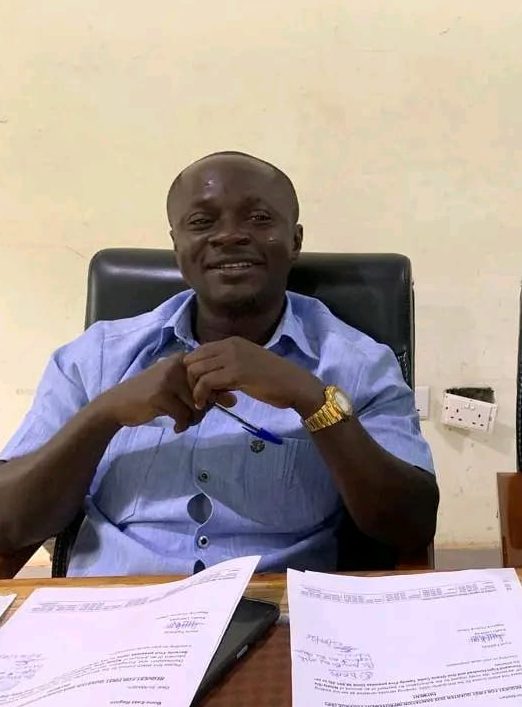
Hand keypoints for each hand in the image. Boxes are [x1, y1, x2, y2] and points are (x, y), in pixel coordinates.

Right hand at [92, 353, 235, 431]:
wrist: (118, 404)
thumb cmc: (151, 396)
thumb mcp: (178, 389)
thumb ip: (204, 391)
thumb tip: (234, 399)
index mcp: (183, 360)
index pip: (212, 376)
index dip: (212, 394)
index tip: (204, 404)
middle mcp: (177, 366)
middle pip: (206, 392)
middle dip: (202, 409)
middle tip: (190, 417)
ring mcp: (168, 379)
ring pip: (197, 405)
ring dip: (193, 419)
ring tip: (182, 422)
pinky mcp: (161, 395)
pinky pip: (184, 415)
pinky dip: (182, 425)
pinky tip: (176, 427)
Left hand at [183, 337, 324, 414]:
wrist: (294, 385)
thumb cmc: (273, 379)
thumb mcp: (246, 365)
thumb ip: (227, 366)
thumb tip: (207, 377)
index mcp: (232, 342)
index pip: (198, 351)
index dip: (194, 370)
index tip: (201, 386)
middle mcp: (229, 346)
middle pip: (192, 359)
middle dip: (191, 379)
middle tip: (201, 395)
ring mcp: (232, 358)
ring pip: (195, 370)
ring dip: (195, 388)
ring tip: (205, 400)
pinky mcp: (235, 373)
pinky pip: (205, 382)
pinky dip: (201, 395)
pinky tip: (207, 403)